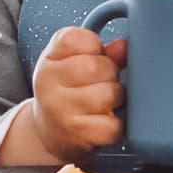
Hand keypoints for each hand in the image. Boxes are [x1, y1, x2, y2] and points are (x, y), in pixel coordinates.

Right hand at [31, 28, 126, 159]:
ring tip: (104, 104)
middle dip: (110, 75)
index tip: (91, 59)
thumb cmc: (67, 93)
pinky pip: (112, 126)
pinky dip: (115, 126)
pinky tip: (104, 123)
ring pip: (108, 94)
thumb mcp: (74, 64)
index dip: (96, 48)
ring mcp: (60, 109)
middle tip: (101, 85)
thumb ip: (103, 52)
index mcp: (50, 57)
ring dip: (115, 100)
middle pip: (98, 67)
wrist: (48, 133)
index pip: (81, 39)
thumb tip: (124, 47)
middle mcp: (49, 81)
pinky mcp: (75, 134)